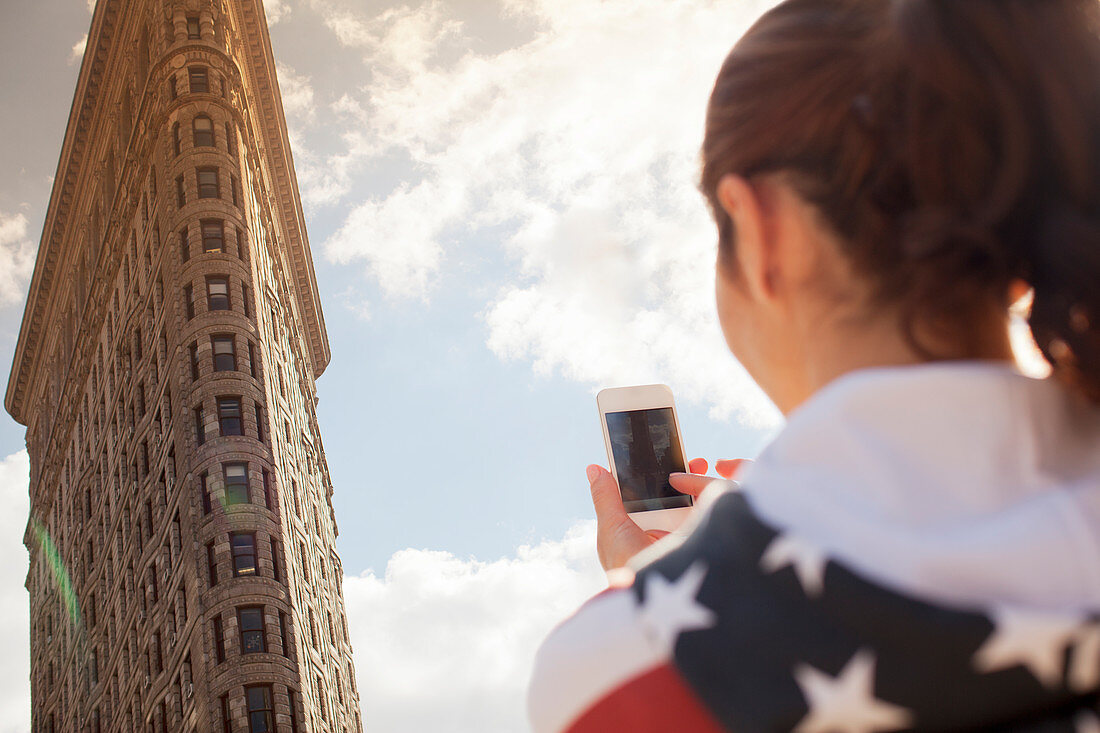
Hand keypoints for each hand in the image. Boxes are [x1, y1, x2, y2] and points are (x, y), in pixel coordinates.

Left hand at [587, 457, 747, 570]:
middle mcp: (665, 531)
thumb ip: (606, 497)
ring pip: (697, 500)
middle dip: (686, 473)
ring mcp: (686, 535)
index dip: (659, 472)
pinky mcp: (703, 537)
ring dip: (701, 481)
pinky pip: (710, 510)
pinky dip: (712, 493)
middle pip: (678, 494)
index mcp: (642, 528)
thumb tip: (594, 468)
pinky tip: (710, 479)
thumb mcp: (612, 528)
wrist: (654, 594)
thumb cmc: (626, 567)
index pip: (652, 493)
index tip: (665, 452)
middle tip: (693, 458)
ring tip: (701, 464)